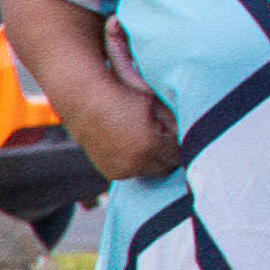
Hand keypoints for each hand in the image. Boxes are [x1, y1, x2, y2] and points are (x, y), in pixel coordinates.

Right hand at [61, 76, 180, 186]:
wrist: (85, 101)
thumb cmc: (123, 97)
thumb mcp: (154, 105)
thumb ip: (172, 123)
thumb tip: (183, 135)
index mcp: (149, 145)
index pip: (177, 156)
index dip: (178, 145)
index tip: (173, 135)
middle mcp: (135, 163)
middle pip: (165, 169)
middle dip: (166, 155)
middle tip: (161, 138)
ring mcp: (121, 170)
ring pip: (148, 172)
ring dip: (151, 160)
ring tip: (142, 139)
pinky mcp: (109, 172)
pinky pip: (131, 172)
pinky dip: (135, 163)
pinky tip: (130, 145)